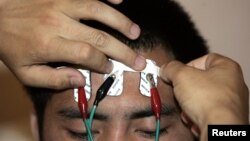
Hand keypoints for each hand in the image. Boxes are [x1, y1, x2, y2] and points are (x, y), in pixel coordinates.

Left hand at [0, 0, 145, 88]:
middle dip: (123, 51)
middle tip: (139, 60)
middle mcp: (58, 22)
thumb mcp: (25, 72)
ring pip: (98, 11)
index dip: (103, 64)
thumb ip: (53, 79)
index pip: (87, 55)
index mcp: (50, 45)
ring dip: (120, 22)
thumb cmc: (10, 44)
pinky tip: (120, 0)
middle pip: (99, 37)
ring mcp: (60, 4)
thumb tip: (80, 80)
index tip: (110, 68)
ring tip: (135, 33)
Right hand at [160, 53, 248, 140]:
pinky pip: (207, 112)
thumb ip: (171, 68)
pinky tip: (193, 118)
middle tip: (179, 92)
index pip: (204, 59)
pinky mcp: (227, 118)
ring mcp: (231, 103)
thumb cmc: (208, 99)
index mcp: (227, 68)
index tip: (177, 74)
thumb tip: (165, 69)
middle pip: (201, 81)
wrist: (218, 129)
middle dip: (186, 89)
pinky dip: (197, 115)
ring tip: (187, 108)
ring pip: (202, 98)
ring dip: (190, 104)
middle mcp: (233, 84)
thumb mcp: (181, 76)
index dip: (188, 65)